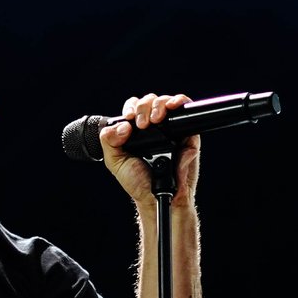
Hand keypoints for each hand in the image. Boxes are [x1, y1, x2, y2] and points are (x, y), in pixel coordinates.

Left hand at [100, 91, 201, 208]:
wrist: (158, 196)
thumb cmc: (138, 181)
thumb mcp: (116, 163)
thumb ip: (109, 142)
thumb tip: (120, 125)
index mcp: (136, 131)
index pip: (134, 108)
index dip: (131, 108)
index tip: (129, 120)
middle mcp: (154, 127)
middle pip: (150, 101)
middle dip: (144, 107)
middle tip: (143, 124)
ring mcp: (171, 129)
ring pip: (167, 102)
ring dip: (160, 104)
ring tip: (155, 119)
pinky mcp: (188, 134)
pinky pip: (186, 112)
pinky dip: (180, 103)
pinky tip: (172, 108)